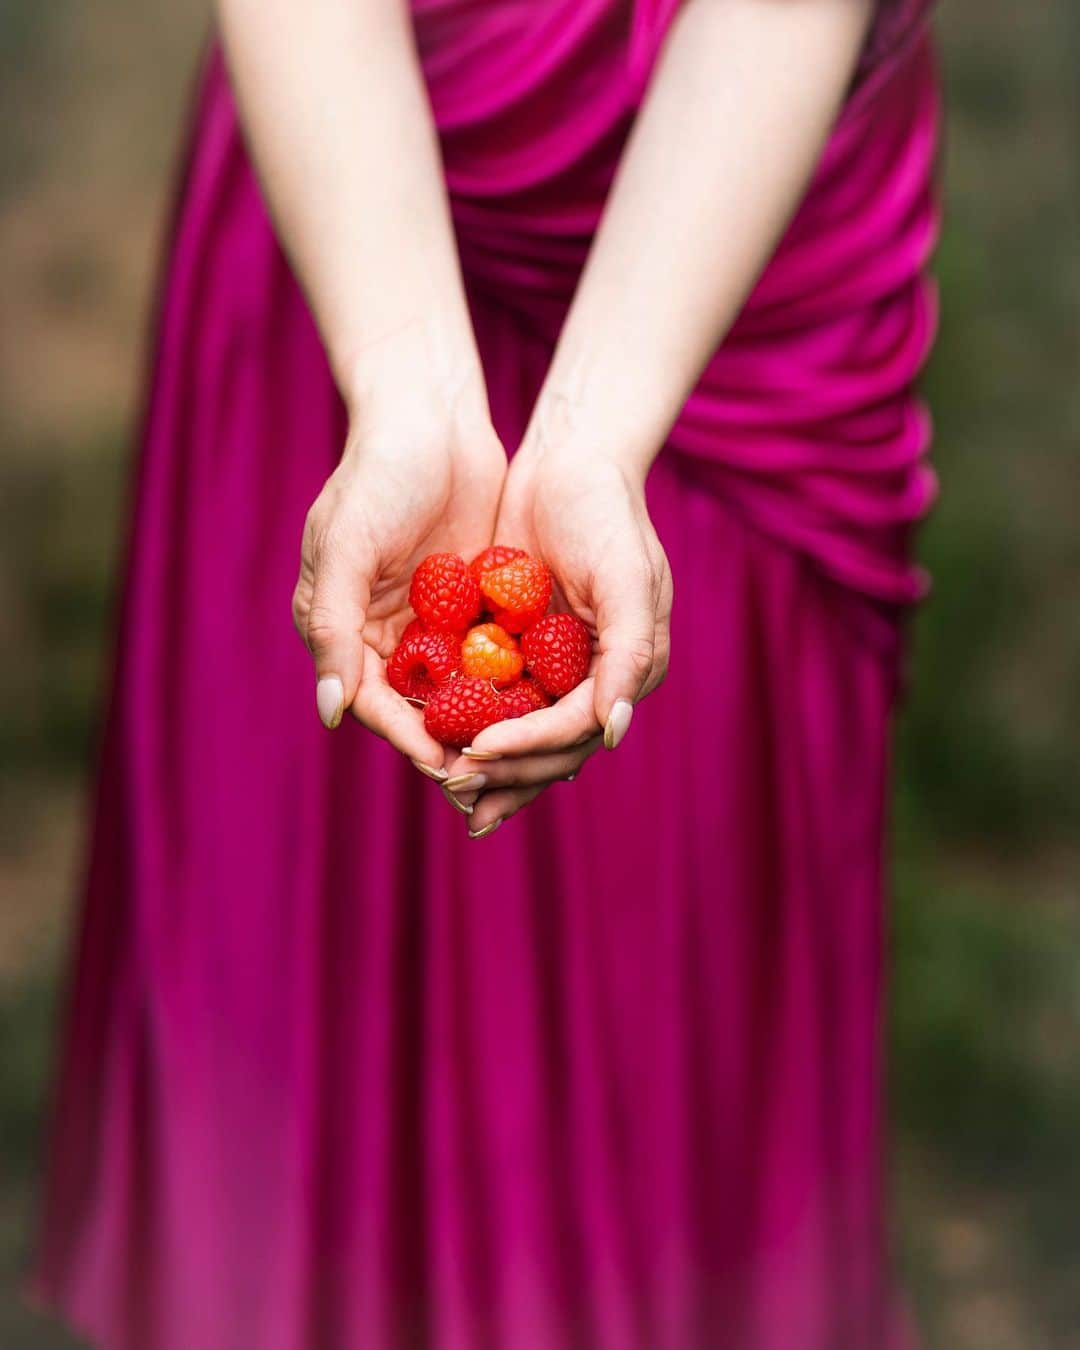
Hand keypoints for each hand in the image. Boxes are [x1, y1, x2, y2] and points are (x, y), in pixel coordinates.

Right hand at [292, 378, 504, 771]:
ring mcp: (428, 620)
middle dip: (451, 744)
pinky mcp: (469, 603)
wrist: (430, 415)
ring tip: (521, 754)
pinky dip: (510, 680)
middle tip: (489, 779)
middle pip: (417, 709)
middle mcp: (382, 633)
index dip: (407, 738)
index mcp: (340, 626)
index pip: (373, 703)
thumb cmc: (376, 475)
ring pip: (458, 690)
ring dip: (484, 723)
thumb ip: (332, 627)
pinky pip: (489, 655)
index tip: (445, 765)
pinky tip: (543, 705)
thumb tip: (330, 713)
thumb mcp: (345, 546)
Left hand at [443, 437, 672, 832]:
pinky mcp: (523, 646)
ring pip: (523, 732)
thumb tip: (614, 733)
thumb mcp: (627, 578)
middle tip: (455, 791)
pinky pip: (497, 698)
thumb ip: (628, 653)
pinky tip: (437, 743)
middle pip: (551, 747)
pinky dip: (472, 724)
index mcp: (630, 668)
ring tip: (449, 791)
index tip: (477, 752)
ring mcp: (558, 664)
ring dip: (490, 766)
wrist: (570, 460)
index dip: (528, 747)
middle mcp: (597, 676)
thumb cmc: (606, 512)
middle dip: (505, 773)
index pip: (575, 728)